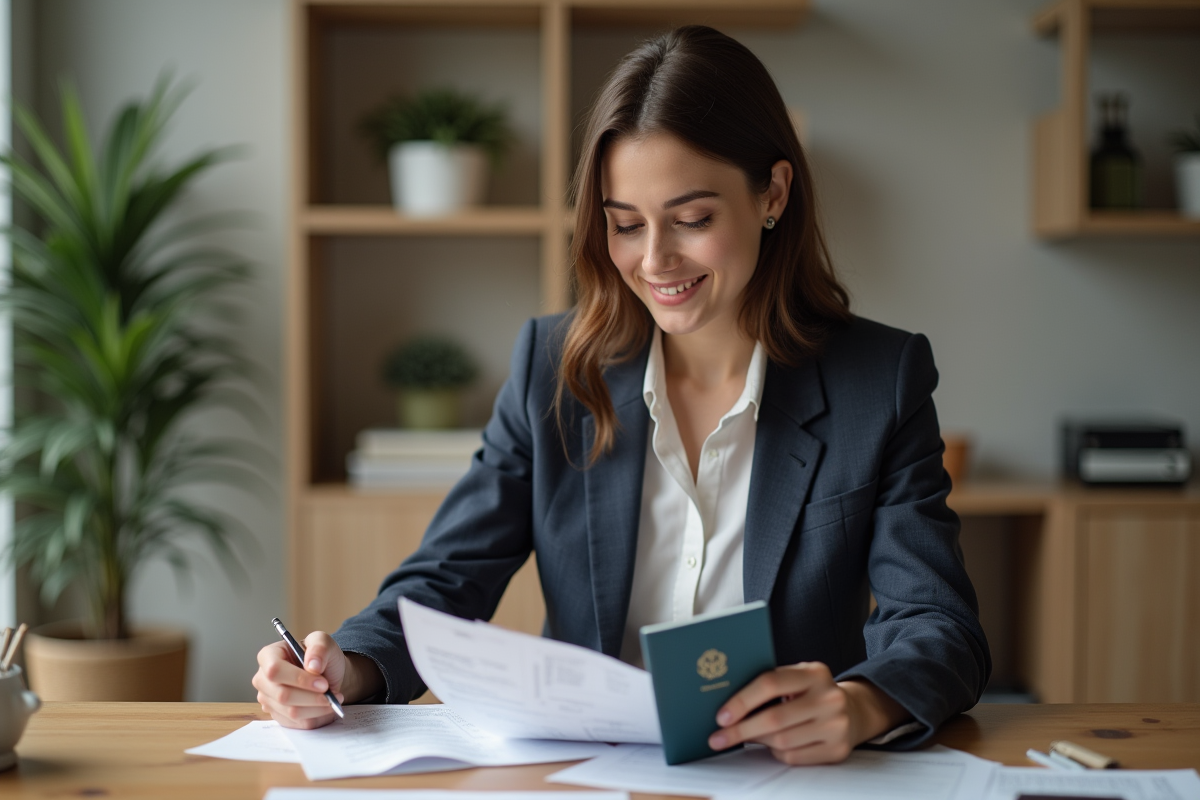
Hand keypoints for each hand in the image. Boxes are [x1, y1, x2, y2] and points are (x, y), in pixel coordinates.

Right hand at [252, 631, 348, 729]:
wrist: (326, 674)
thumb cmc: (320, 656)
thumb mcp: (324, 642)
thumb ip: (319, 647)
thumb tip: (313, 666)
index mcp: (268, 656)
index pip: (275, 670)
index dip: (299, 679)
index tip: (323, 683)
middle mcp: (263, 680)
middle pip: (283, 695)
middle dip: (312, 697)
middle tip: (333, 694)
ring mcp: (268, 700)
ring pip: (291, 712)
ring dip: (318, 708)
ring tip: (333, 698)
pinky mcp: (279, 716)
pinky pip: (298, 723)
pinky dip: (317, 717)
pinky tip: (326, 707)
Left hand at [707, 662, 907, 764]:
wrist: (853, 711)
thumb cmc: (812, 693)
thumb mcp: (797, 678)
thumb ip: (770, 683)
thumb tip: (727, 704)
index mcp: (815, 673)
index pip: (770, 683)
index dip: (742, 700)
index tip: (721, 715)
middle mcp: (829, 697)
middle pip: (774, 718)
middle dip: (741, 730)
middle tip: (719, 737)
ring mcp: (836, 725)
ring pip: (782, 741)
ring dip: (757, 741)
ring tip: (745, 737)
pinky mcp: (838, 750)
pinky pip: (794, 757)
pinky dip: (777, 753)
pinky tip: (772, 745)